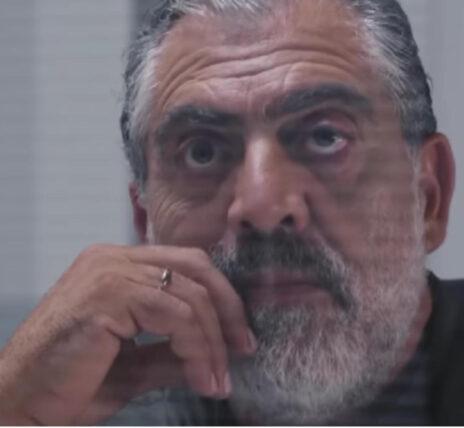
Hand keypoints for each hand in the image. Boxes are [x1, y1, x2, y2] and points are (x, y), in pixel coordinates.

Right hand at [0, 244, 254, 424]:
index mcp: (118, 265)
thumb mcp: (136, 365)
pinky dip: (196, 348)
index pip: (186, 264)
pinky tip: (200, 376)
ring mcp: (110, 272)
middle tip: (242, 350)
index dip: (221, 297)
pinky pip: (175, 315)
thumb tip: (215, 352)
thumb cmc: (70, 385)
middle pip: (196, 268)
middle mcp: (114, 258)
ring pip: (190, 295)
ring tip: (217, 380)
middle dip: (227, 311)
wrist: (20, 404)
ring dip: (212, 342)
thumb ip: (172, 351)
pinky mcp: (108, 294)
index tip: (238, 338)